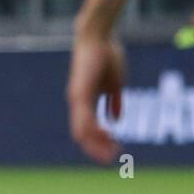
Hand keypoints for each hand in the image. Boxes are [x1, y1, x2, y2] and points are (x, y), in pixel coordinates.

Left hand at [66, 31, 125, 163]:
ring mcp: (77, 97)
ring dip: (96, 143)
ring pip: (81, 130)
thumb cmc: (107, 56)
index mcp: (85, 101)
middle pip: (82, 134)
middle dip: (96, 149)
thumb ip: (114, 102)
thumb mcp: (115, 84)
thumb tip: (116, 121)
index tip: (115, 150)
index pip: (88, 129)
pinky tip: (106, 136)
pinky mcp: (80, 91)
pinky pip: (84, 116)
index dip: (100, 142)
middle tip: (112, 157)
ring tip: (110, 151)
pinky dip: (94, 130)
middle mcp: (78, 102)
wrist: (99, 36)